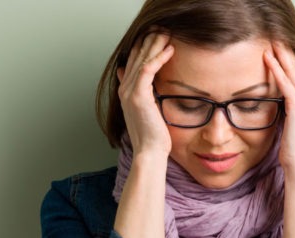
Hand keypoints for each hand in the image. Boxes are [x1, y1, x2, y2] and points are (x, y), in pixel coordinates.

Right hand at [117, 32, 174, 156]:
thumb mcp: (147, 111)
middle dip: (148, 41)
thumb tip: (139, 78)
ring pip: (141, 60)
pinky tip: (169, 50)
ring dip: (154, 44)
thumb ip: (143, 94)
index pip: (132, 62)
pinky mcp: (139, 96)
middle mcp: (125, 89)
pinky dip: (158, 58)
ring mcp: (129, 92)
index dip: (142, 48)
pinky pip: (147, 70)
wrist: (150, 151)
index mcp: (126, 92)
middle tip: (160, 29)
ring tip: (165, 33)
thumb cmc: (153, 135)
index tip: (155, 37)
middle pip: (135, 57)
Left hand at [263, 42, 294, 173]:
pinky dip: (276, 69)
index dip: (289, 59)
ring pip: (292, 72)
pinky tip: (267, 59)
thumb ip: (287, 110)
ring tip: (269, 42)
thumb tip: (276, 101)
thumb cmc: (293, 150)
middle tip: (274, 37)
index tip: (278, 47)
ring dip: (280, 56)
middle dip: (285, 52)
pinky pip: (285, 83)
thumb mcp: (291, 125)